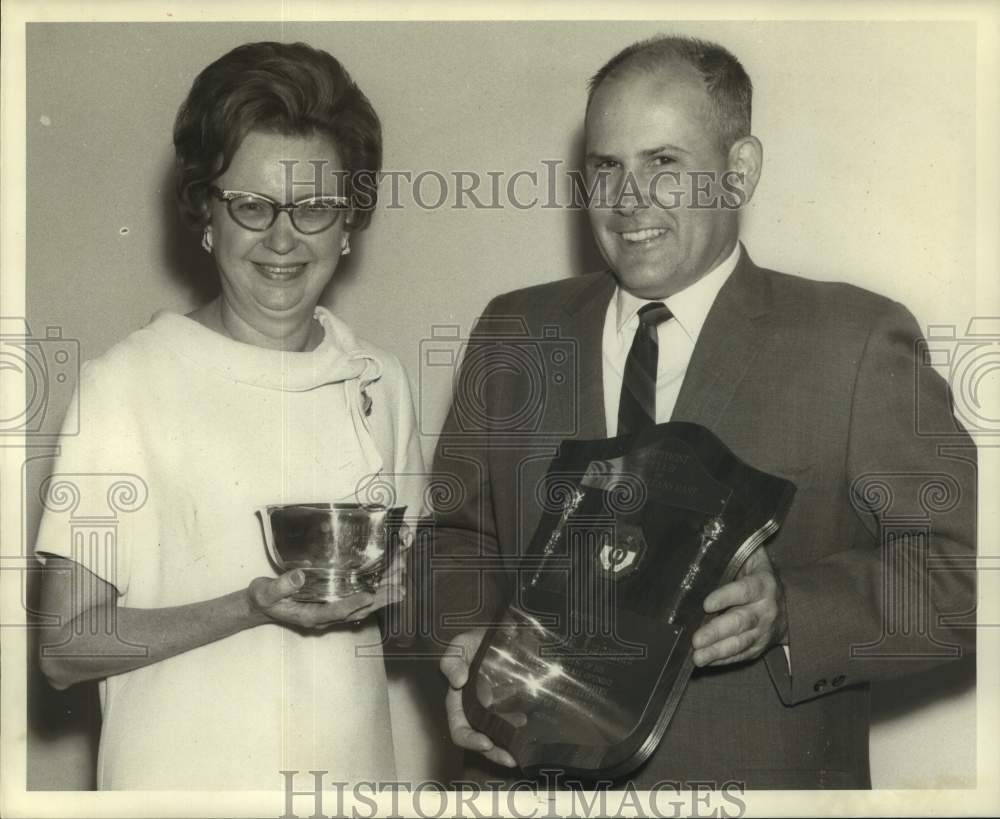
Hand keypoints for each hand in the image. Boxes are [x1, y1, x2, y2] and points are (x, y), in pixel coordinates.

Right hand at [247, 567, 403, 629]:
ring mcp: (331, 611)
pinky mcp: (334, 603)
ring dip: (382, 595)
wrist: (261, 606)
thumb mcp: (266, 592)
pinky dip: (374, 591)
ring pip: (362, 606)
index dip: (352, 604)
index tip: (369, 595)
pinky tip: (387, 582)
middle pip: (357, 611)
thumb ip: (281, 586)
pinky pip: (358, 600)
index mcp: (309, 617)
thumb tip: (299, 576)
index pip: (335, 612)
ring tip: (401, 582)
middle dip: (379, 599)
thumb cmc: (264, 599)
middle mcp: (325, 617)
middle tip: (399, 586)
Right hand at [439, 629, 516, 767]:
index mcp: (458, 700)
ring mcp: (491, 708)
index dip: (470, 739)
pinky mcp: (507, 704)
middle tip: (511, 758)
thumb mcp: (461, 644)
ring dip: (508, 745)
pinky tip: (525, 721)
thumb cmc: (474, 640)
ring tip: (522, 749)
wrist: (498, 631)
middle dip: (494, 752)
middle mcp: (474, 709)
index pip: (459, 728)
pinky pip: (510, 721)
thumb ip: (453, 660)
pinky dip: (517, 727)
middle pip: (480, 739)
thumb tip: (457, 682)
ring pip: (497, 735)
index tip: (486, 743)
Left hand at [691, 547, 786, 666]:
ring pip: (740, 643)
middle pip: (741, 622)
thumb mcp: (755, 560)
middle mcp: (765, 610)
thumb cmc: (760, 578)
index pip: (744, 590)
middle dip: (717, 632)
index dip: (726, 596)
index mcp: (763, 584)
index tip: (706, 603)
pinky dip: (723, 660)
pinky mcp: (758, 648)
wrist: (789, 608)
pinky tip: (706, 662)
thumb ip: (740, 548)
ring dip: (718, 651)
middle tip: (696, 639)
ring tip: (697, 657)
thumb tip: (717, 529)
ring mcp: (763, 632)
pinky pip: (741, 656)